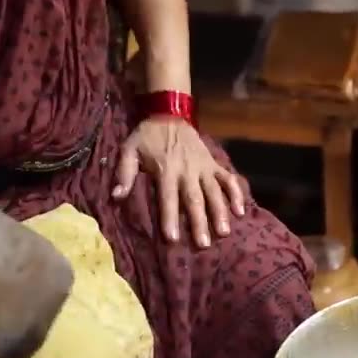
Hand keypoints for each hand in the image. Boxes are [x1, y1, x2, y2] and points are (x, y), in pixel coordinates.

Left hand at [112, 116, 245, 246]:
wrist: (169, 113)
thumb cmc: (147, 136)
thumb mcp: (129, 149)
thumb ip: (124, 172)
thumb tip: (116, 195)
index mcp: (166, 169)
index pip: (168, 198)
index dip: (170, 218)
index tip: (172, 238)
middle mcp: (187, 170)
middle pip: (195, 199)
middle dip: (199, 222)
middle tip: (204, 244)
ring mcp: (203, 167)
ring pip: (214, 192)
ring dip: (220, 212)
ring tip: (224, 232)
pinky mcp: (214, 164)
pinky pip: (228, 179)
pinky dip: (236, 193)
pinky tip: (240, 211)